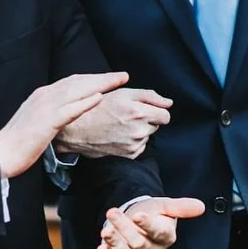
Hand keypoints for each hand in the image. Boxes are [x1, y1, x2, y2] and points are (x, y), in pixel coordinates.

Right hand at [0, 72, 128, 177]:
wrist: (1, 153)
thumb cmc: (19, 142)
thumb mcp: (37, 121)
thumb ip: (52, 113)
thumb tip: (68, 112)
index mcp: (42, 95)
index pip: (72, 82)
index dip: (93, 78)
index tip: (109, 77)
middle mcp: (44, 96)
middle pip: (78, 81)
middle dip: (102, 77)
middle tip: (122, 76)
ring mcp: (45, 107)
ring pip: (77, 90)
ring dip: (100, 84)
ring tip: (118, 81)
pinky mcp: (46, 122)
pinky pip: (69, 110)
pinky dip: (85, 103)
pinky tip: (99, 98)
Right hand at [54, 88, 171, 158]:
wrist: (78, 129)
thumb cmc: (99, 107)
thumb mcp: (123, 93)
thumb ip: (150, 96)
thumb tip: (169, 103)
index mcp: (139, 112)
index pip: (166, 116)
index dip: (157, 111)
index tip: (146, 109)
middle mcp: (139, 130)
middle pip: (156, 125)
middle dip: (147, 119)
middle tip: (128, 115)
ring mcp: (134, 145)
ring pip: (147, 136)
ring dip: (140, 130)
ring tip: (121, 125)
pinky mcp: (129, 155)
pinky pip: (140, 146)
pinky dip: (134, 141)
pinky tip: (119, 135)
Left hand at [94, 197, 205, 248]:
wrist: (138, 221)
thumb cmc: (154, 213)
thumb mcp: (165, 206)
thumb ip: (181, 207)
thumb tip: (200, 206)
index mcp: (165, 236)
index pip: (158, 232)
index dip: (148, 224)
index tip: (138, 215)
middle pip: (139, 243)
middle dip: (124, 228)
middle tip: (113, 213)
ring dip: (114, 243)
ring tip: (105, 231)